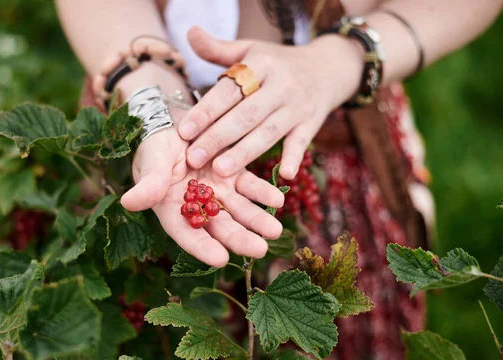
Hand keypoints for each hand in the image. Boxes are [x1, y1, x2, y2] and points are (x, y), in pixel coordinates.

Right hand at [120, 126, 284, 266]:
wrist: (170, 122)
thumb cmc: (153, 147)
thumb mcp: (149, 163)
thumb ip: (148, 184)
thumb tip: (129, 202)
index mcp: (173, 210)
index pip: (187, 233)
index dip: (202, 247)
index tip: (221, 259)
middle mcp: (198, 206)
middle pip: (219, 227)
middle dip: (240, 238)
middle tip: (261, 250)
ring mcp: (217, 190)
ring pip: (239, 209)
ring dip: (257, 219)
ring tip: (276, 230)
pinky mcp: (232, 173)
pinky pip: (249, 185)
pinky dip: (263, 192)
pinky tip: (278, 199)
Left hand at [178, 26, 363, 179]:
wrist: (328, 68)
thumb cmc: (277, 63)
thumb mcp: (250, 50)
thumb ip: (218, 49)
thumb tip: (190, 32)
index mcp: (261, 65)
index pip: (228, 91)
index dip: (205, 111)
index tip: (184, 130)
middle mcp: (280, 85)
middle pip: (245, 115)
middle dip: (217, 137)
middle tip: (193, 158)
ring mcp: (297, 106)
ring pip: (268, 132)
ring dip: (244, 153)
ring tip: (220, 171)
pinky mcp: (311, 124)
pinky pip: (301, 143)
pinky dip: (294, 158)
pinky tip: (284, 175)